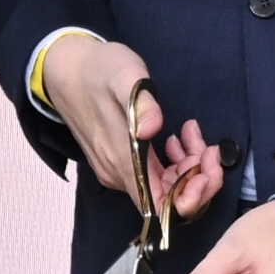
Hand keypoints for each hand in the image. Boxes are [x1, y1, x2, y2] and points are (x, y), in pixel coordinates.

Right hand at [39, 34, 227, 218]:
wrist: (65, 69)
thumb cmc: (98, 69)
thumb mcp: (126, 75)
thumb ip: (142, 102)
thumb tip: (152, 129)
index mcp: (121, 159)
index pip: (161, 205)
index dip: (191, 196)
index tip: (208, 168)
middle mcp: (117, 173)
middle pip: (168, 198)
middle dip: (198, 176)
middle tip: (209, 146)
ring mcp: (116, 169)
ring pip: (164, 185)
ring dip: (188, 166)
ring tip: (191, 133)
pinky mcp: (118, 161)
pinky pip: (153, 174)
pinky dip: (173, 161)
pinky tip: (176, 138)